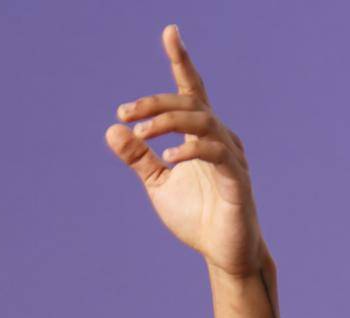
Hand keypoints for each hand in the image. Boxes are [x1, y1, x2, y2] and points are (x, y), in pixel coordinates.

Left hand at [104, 24, 266, 276]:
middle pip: (190, 103)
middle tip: (125, 112)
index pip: (191, 90)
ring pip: (203, 121)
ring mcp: (231, 155)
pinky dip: (191, 149)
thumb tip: (112, 129)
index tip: (169, 32)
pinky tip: (169, 156)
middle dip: (156, 102)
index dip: (181, 61)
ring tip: (141, 134)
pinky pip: (216, 153)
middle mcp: (219, 137)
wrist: (223, 253)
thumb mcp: (158, 184)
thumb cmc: (197, 216)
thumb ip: (138, 158)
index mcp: (201, 135)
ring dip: (168, 122)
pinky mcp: (236, 179)